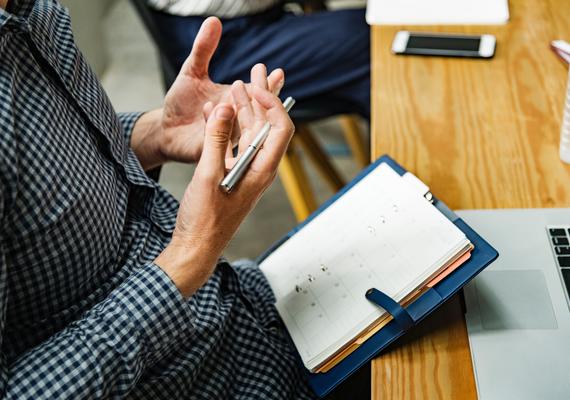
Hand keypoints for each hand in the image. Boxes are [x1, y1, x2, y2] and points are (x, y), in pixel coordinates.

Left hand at [130, 17, 284, 169]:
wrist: (165, 130)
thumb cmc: (182, 103)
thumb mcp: (191, 71)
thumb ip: (204, 49)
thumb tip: (214, 21)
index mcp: (236, 102)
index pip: (258, 94)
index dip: (270, 85)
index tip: (278, 73)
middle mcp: (235, 120)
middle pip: (256, 112)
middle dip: (261, 97)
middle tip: (261, 83)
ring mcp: (226, 136)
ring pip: (239, 126)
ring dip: (237, 111)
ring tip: (231, 95)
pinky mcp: (211, 149)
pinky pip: (217, 137)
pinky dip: (216, 123)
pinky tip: (212, 108)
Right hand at [155, 84, 294, 296]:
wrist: (196, 246)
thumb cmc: (205, 219)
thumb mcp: (208, 175)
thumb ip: (216, 140)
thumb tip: (224, 108)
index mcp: (263, 170)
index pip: (281, 129)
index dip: (272, 104)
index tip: (253, 88)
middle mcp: (260, 168)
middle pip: (268, 126)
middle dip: (261, 98)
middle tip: (254, 72)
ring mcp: (248, 171)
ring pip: (252, 133)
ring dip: (245, 109)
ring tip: (235, 84)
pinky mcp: (235, 174)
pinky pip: (237, 144)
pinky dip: (231, 126)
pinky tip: (221, 112)